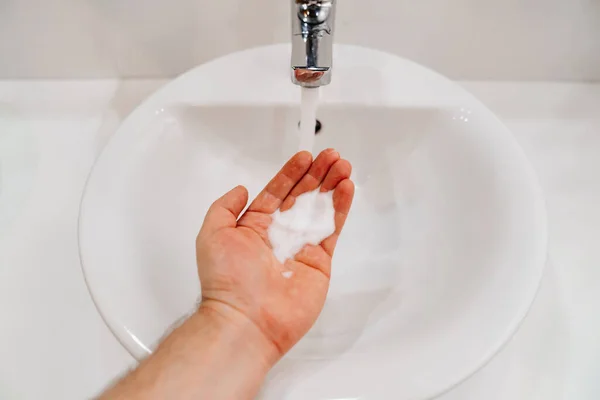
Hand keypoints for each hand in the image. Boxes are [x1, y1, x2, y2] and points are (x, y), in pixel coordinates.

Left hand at [196, 149, 353, 359]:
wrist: (247, 319)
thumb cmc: (227, 280)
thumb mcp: (213, 233)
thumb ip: (225, 206)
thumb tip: (241, 189)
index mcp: (254, 226)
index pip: (277, 191)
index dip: (291, 173)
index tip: (305, 156)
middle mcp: (278, 234)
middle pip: (302, 196)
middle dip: (317, 174)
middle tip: (332, 156)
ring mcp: (300, 247)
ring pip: (320, 209)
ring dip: (332, 186)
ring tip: (343, 166)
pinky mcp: (319, 261)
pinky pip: (332, 229)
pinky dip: (340, 208)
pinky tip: (346, 189)